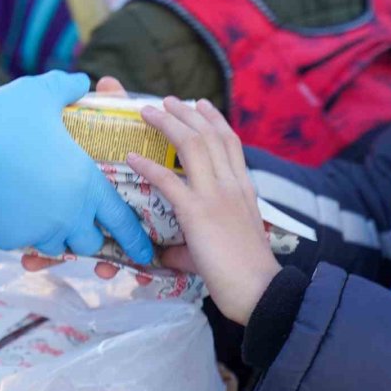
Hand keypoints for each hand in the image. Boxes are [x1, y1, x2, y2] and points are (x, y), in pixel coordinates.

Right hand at [0, 72, 153, 264]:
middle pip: (89, 242)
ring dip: (56, 235)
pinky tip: (15, 210)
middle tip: (81, 219)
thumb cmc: (4, 124)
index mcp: (85, 185)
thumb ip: (65, 88)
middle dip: (89, 235)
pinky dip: (24, 232)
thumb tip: (80, 82)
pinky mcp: (6, 239)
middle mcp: (66, 216)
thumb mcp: (39, 93)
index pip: (122, 221)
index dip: (135, 238)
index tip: (144, 250)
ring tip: (45, 214)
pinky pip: (23, 242)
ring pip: (56, 246)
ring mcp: (35, 232)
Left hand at [126, 97, 280, 324]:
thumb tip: (163, 250)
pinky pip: (168, 181)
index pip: (230, 141)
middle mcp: (231, 184)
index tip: (200, 103)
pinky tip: (131, 157)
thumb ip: (191, 240)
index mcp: (243, 187)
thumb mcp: (223, 243)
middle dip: (186, 112)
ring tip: (147, 112)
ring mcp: (216, 195)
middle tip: (167, 99)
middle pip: (209, 134)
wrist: (259, 291)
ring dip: (167, 124)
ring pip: (191, 145)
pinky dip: (147, 166)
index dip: (213, 119)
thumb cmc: (243, 272)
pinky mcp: (198, 213)